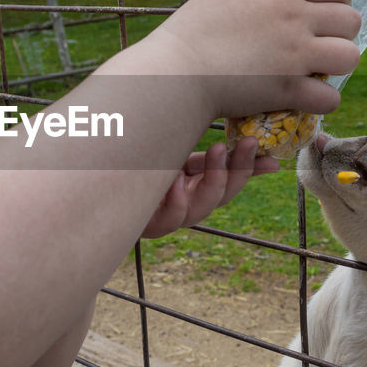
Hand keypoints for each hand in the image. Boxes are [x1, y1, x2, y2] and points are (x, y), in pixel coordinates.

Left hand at [141, 139, 276, 237]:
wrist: (92, 177)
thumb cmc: (138, 161)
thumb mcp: (179, 151)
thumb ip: (212, 154)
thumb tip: (259, 144)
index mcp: (189, 185)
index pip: (229, 182)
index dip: (251, 172)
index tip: (274, 159)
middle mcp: (179, 205)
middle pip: (219, 198)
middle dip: (237, 171)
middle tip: (247, 143)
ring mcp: (163, 217)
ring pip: (200, 211)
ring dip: (212, 182)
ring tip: (215, 150)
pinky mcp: (145, 223)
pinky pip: (169, 219)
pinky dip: (177, 200)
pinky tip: (176, 179)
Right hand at [147, 0, 361, 120]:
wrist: (176, 70)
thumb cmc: (190, 31)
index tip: (326, 11)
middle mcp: (295, 18)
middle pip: (351, 20)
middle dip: (341, 34)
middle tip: (320, 45)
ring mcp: (296, 55)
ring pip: (350, 57)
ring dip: (337, 66)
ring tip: (317, 71)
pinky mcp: (290, 90)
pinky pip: (331, 97)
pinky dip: (321, 101)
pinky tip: (304, 99)